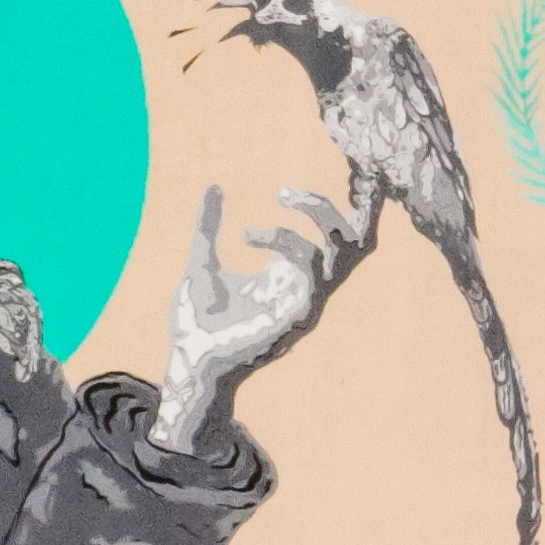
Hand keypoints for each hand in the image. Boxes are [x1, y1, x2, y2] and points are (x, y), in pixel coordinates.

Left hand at [146, 181, 367, 451]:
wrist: (189, 359)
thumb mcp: (202, 261)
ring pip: (344, 252)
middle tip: (298, 188)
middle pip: (354, 242)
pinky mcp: (299, 317)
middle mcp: (305, 286)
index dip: (326, 205)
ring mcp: (307, 301)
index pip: (334, 235)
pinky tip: (249, 234)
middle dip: (339, 207)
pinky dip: (287, 241)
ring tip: (284, 195)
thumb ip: (208, 226)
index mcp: (289, 273)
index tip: (280, 195)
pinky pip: (313, 272)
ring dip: (320, 214)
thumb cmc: (198, 321)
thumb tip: (213, 186)